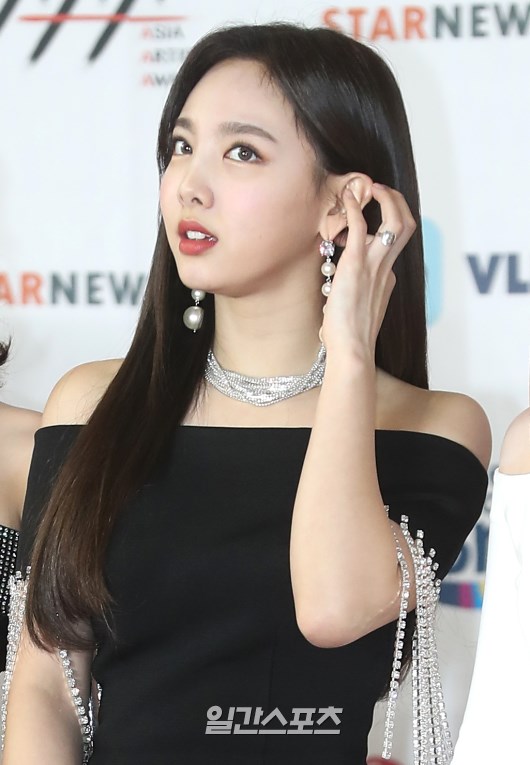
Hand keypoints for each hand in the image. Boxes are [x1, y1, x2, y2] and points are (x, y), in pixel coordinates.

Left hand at [319, 180, 415, 363]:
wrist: (351, 351)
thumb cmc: (348, 338)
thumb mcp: (356, 312)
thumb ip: (352, 297)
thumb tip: (338, 294)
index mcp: (386, 279)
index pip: (394, 244)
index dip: (386, 224)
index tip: (373, 213)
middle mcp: (386, 269)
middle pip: (406, 225)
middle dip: (398, 202)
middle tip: (381, 191)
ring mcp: (374, 266)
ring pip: (396, 221)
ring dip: (385, 198)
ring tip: (370, 187)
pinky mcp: (356, 265)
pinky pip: (360, 226)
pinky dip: (355, 207)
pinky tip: (346, 197)